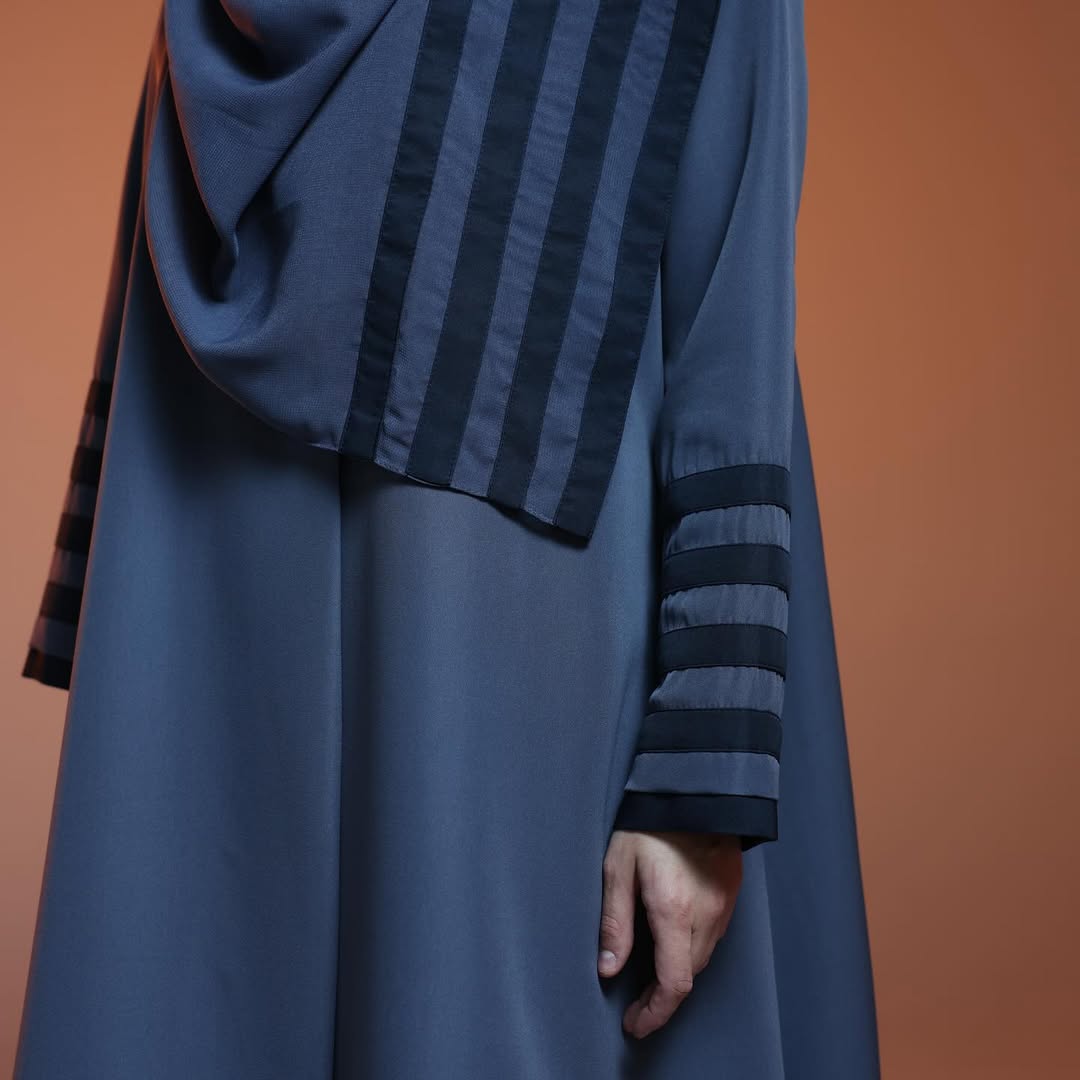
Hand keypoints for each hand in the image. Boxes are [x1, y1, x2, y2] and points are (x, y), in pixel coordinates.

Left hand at [598, 828, 742, 1038]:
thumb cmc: (648, 823)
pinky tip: (674, 937)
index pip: (674, 983)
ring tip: (652, 973)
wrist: (690, 786)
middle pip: (689, 974)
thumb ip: (614, 921)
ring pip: (703, 955)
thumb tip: (608, 968)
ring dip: (679, 971)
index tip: (636, 1023)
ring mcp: (724, 902)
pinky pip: (715, 932)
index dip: (655, 1012)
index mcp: (673, 910)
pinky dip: (693, 946)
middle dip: (663, 996)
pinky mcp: (732, 889)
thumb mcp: (617, 867)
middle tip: (636, 1001)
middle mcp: (706, 912)